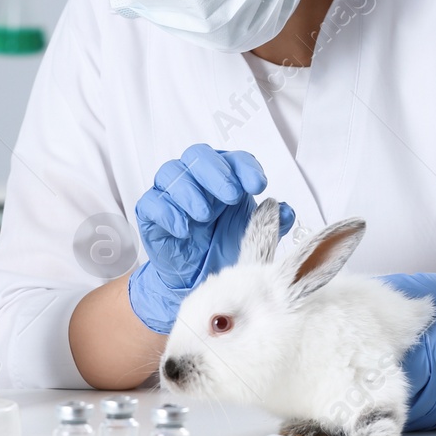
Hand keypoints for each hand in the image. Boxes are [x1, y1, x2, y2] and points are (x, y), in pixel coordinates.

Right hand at [126, 144, 294, 332]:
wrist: (197, 280)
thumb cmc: (222, 249)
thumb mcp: (252, 238)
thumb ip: (270, 224)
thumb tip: (284, 211)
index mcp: (224, 179)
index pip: (233, 159)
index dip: (245, 167)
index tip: (258, 183)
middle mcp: (196, 180)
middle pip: (199, 156)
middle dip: (217, 173)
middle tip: (231, 195)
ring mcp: (172, 195)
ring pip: (172, 173)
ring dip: (190, 191)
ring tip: (204, 215)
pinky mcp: (152, 215)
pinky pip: (151, 202)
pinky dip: (167, 213)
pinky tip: (183, 229)